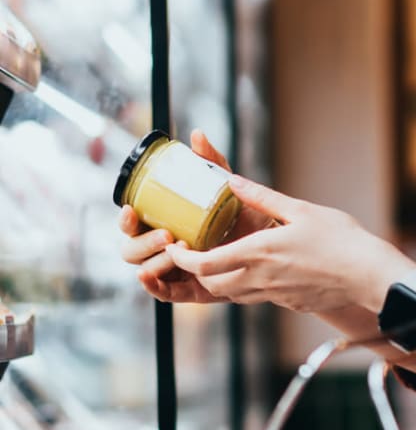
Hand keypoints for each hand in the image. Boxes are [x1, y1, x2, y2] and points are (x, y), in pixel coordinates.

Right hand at [120, 130, 271, 302]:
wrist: (274, 246)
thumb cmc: (246, 217)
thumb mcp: (228, 190)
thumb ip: (212, 164)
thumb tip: (197, 136)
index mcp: (165, 223)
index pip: (134, 223)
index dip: (126, 219)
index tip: (131, 208)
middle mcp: (165, 248)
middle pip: (132, 249)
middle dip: (142, 242)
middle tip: (167, 234)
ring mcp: (176, 271)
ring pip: (147, 269)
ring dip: (155, 260)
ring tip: (177, 250)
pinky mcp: (191, 290)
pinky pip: (166, 293)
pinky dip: (154, 287)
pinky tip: (148, 277)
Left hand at [165, 174, 413, 311]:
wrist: (369, 276)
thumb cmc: (341, 240)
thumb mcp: (299, 210)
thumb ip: (262, 197)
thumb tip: (232, 180)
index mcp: (258, 253)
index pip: (204, 265)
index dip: (181, 260)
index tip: (174, 248)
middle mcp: (261, 279)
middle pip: (212, 285)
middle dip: (196, 273)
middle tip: (193, 254)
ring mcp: (274, 295)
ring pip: (233, 295)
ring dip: (220, 281)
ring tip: (221, 260)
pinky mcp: (289, 303)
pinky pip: (257, 298)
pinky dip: (246, 286)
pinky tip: (258, 270)